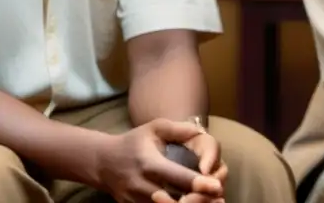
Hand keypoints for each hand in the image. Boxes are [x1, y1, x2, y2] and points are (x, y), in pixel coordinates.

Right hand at [95, 118, 222, 202]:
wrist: (103, 163)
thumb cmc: (133, 142)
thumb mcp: (153, 129)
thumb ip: (177, 129)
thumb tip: (200, 131)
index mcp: (149, 163)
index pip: (176, 176)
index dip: (197, 183)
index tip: (216, 186)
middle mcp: (142, 186)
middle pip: (173, 201)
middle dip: (197, 201)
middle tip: (219, 198)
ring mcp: (137, 201)